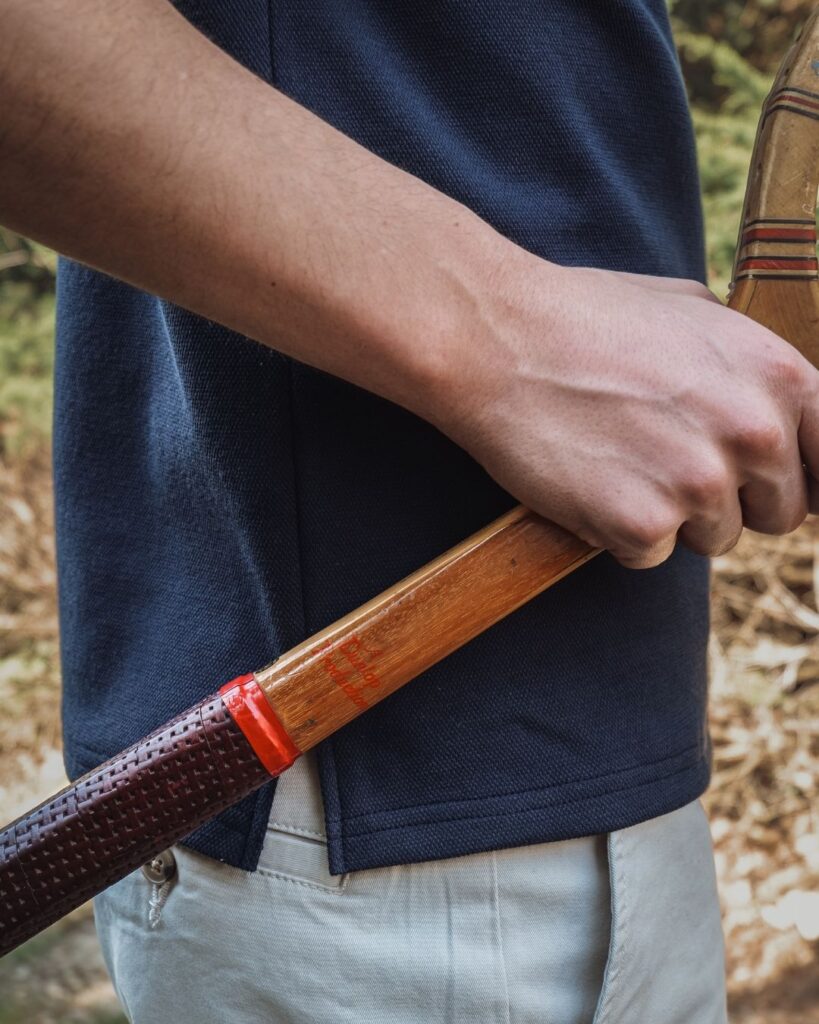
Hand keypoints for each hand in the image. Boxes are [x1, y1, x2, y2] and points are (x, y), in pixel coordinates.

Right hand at [424, 247, 818, 568]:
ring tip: (617, 459)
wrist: (496, 338)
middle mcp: (754, 432)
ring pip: (714, 539)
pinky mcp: (641, 524)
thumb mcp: (693, 310)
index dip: (802, 479)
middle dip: (732, 497)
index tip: (771, 489)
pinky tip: (587, 480)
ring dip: (673, 516)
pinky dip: (618, 532)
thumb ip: (751, 366)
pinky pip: (651, 555)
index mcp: (778, 375)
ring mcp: (698, 483)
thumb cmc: (586, 317)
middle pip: (780, 513)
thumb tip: (783, 411)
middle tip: (665, 459)